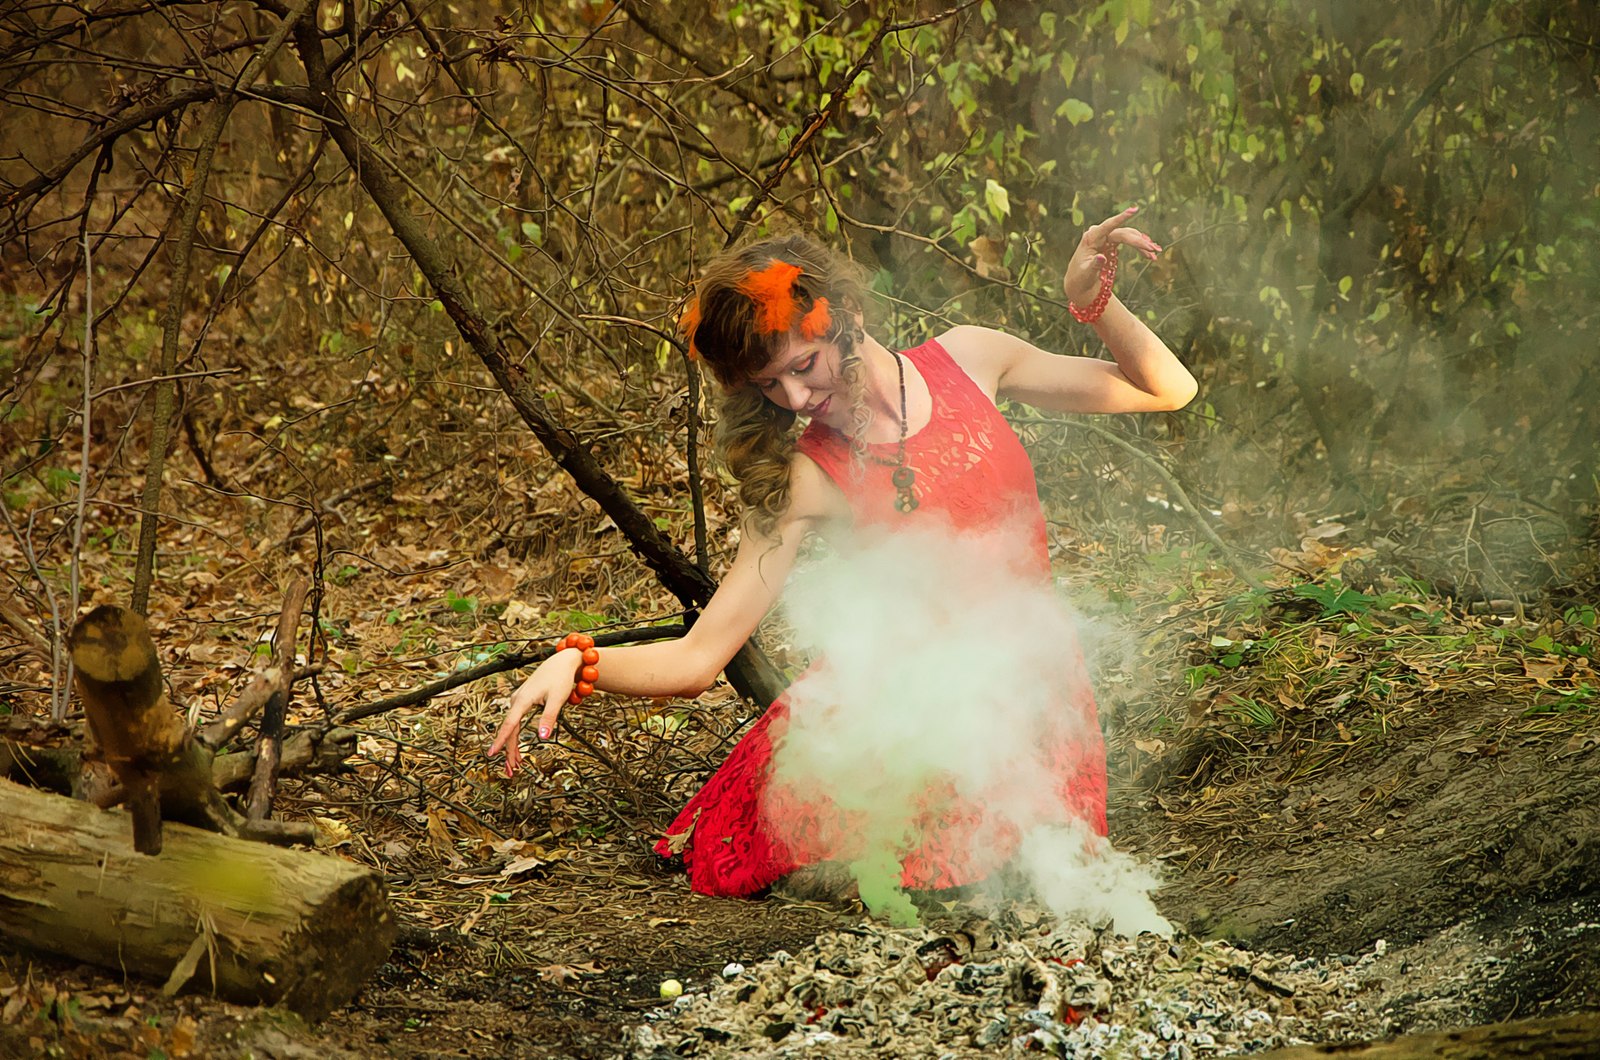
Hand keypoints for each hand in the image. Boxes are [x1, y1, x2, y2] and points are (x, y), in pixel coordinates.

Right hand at [488, 649, 579, 776]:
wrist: (561, 663)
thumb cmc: (560, 679)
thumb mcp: (557, 699)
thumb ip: (549, 718)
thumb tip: (542, 738)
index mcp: (523, 699)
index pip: (509, 724)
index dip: (501, 740)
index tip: (492, 754)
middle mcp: (516, 700)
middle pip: (509, 729)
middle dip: (509, 751)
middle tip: (511, 771)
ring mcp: (518, 701)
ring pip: (511, 727)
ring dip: (512, 746)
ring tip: (514, 765)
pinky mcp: (522, 702)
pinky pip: (514, 723)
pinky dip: (515, 737)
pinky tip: (517, 750)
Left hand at [1063, 205, 1162, 305]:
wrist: (1079, 283)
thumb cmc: (1080, 278)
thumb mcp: (1087, 274)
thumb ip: (1094, 265)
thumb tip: (1101, 258)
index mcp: (1091, 238)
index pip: (1108, 225)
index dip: (1122, 217)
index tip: (1134, 210)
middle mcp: (1099, 234)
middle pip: (1123, 234)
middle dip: (1139, 241)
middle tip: (1153, 250)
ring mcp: (1106, 237)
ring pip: (1128, 236)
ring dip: (1142, 244)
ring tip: (1154, 255)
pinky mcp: (1112, 242)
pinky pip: (1129, 241)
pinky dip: (1139, 248)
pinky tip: (1149, 255)